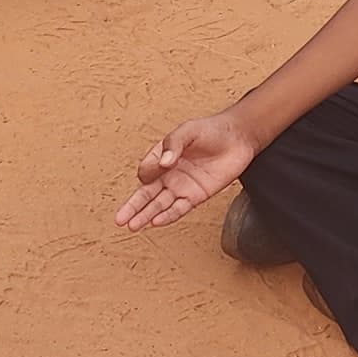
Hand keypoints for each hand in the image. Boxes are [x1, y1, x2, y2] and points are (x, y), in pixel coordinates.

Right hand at [112, 112, 258, 228]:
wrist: (238, 138)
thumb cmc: (211, 130)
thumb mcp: (188, 131)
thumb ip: (174, 144)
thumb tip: (165, 162)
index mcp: (162, 157)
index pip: (146, 171)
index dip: (149, 171)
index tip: (159, 166)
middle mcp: (169, 175)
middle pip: (146, 194)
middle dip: (132, 207)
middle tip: (120, 219)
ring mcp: (182, 186)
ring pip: (159, 205)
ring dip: (145, 216)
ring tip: (131, 226)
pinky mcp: (196, 195)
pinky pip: (179, 209)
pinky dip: (168, 216)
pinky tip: (156, 222)